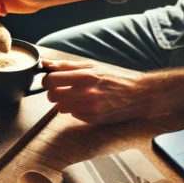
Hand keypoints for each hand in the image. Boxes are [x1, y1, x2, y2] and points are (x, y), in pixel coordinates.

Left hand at [41, 59, 158, 123]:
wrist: (138, 94)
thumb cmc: (114, 78)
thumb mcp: (91, 66)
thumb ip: (66, 65)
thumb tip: (45, 63)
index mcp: (85, 76)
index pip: (51, 80)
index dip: (47, 80)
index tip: (51, 79)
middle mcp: (87, 93)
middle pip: (52, 96)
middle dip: (53, 92)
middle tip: (61, 88)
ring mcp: (91, 108)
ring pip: (60, 108)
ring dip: (64, 102)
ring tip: (75, 96)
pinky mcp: (94, 119)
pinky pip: (73, 115)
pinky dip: (76, 110)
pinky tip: (86, 104)